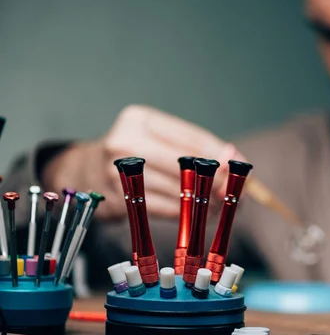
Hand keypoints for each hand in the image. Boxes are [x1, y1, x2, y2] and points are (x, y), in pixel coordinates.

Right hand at [42, 105, 244, 219]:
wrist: (84, 170)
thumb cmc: (136, 151)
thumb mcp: (161, 137)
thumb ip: (197, 145)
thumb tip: (235, 157)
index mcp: (141, 120)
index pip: (191, 138)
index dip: (220, 155)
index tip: (239, 167)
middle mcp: (126, 142)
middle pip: (184, 165)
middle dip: (214, 180)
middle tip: (233, 192)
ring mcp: (118, 172)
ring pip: (176, 190)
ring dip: (203, 201)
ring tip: (220, 205)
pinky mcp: (118, 199)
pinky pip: (163, 208)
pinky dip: (185, 213)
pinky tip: (198, 214)